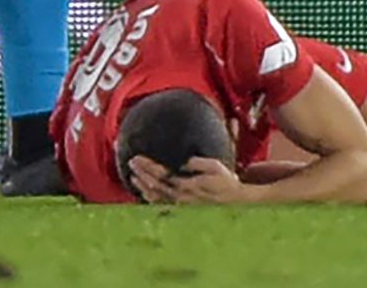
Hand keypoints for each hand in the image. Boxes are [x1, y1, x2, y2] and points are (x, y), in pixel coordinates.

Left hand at [127, 155, 257, 204]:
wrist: (235, 202)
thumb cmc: (226, 182)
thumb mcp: (215, 167)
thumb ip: (197, 163)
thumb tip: (183, 161)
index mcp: (188, 184)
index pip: (161, 174)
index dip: (148, 166)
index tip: (137, 157)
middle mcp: (181, 196)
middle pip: (155, 185)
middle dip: (142, 173)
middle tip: (131, 162)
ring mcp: (181, 204)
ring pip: (156, 196)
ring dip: (143, 186)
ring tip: (133, 176)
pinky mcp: (182, 209)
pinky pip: (162, 205)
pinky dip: (150, 199)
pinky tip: (144, 193)